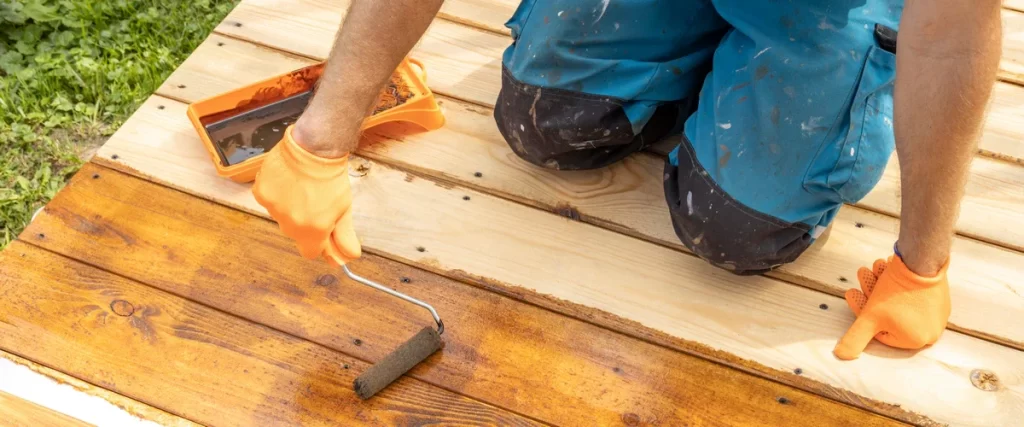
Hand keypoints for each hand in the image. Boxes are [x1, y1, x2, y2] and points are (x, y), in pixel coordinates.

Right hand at [252, 125, 361, 265]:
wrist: (315, 146)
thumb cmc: (332, 177)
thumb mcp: (344, 208)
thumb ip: (344, 236)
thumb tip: (348, 258)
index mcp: (312, 231)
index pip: (310, 252)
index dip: (318, 243)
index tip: (322, 229)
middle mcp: (290, 224)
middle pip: (296, 234)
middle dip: (305, 222)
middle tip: (315, 201)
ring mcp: (273, 208)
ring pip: (281, 217)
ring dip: (290, 207)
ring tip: (302, 187)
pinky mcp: (261, 192)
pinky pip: (268, 201)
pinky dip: (277, 194)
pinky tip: (288, 181)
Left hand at [833, 255, 950, 359]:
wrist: (923, 262)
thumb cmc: (897, 294)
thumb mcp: (869, 318)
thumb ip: (856, 339)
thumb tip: (842, 355)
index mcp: (916, 340)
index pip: (880, 329)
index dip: (862, 310)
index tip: (852, 292)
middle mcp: (930, 329)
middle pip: (889, 313)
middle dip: (871, 293)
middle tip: (862, 274)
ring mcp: (937, 312)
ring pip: (899, 300)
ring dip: (881, 283)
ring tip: (873, 267)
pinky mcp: (940, 296)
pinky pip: (913, 292)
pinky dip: (898, 282)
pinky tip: (886, 267)